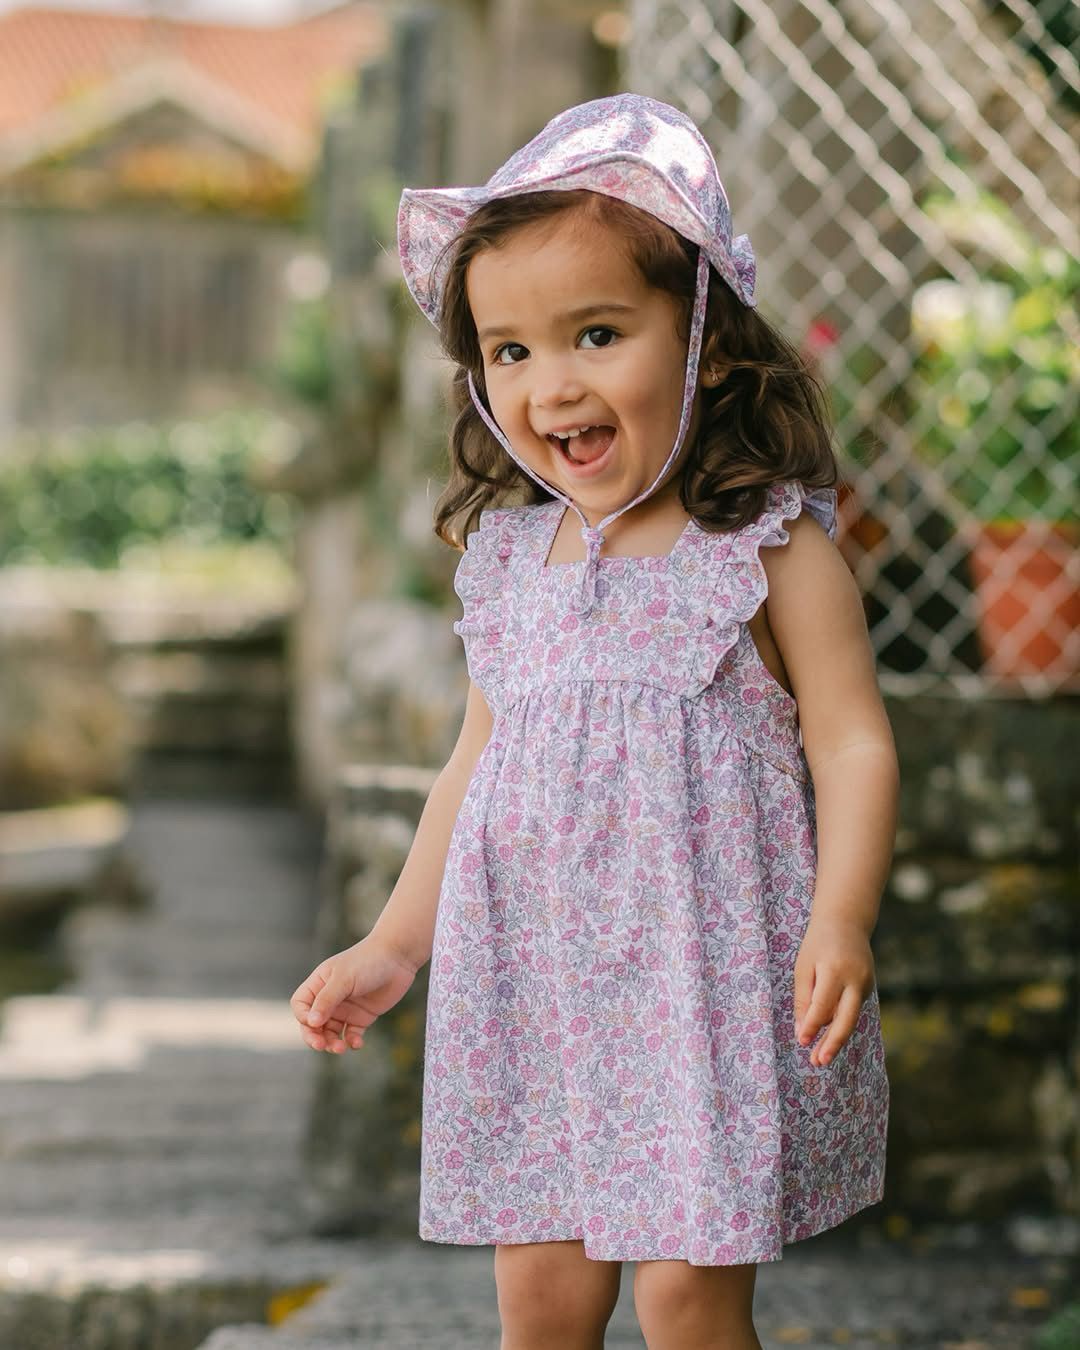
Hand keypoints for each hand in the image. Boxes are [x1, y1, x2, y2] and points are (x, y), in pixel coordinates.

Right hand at [290, 936, 417, 1053]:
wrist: (398, 957)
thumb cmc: (367, 961)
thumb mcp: (343, 979)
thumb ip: (327, 1000)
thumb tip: (311, 1023)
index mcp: (319, 984)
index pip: (301, 1006)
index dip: (303, 1017)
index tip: (315, 1023)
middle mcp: (330, 998)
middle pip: (313, 1024)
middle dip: (314, 1037)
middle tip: (321, 1045)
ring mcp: (346, 1008)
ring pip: (331, 1033)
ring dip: (332, 1043)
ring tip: (341, 1048)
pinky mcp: (362, 1017)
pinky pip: (351, 1035)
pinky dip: (351, 1042)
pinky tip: (357, 1043)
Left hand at [792, 914, 876, 1067]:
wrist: (847, 923)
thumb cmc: (818, 944)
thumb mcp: (804, 966)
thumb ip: (804, 998)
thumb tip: (803, 1031)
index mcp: (835, 969)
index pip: (823, 1004)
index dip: (812, 1024)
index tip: (801, 1041)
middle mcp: (855, 979)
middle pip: (846, 1018)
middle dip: (833, 1042)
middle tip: (818, 1062)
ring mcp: (866, 984)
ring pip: (850, 1018)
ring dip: (835, 1039)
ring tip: (820, 1058)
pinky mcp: (868, 988)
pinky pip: (851, 1009)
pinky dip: (839, 1022)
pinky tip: (827, 1035)